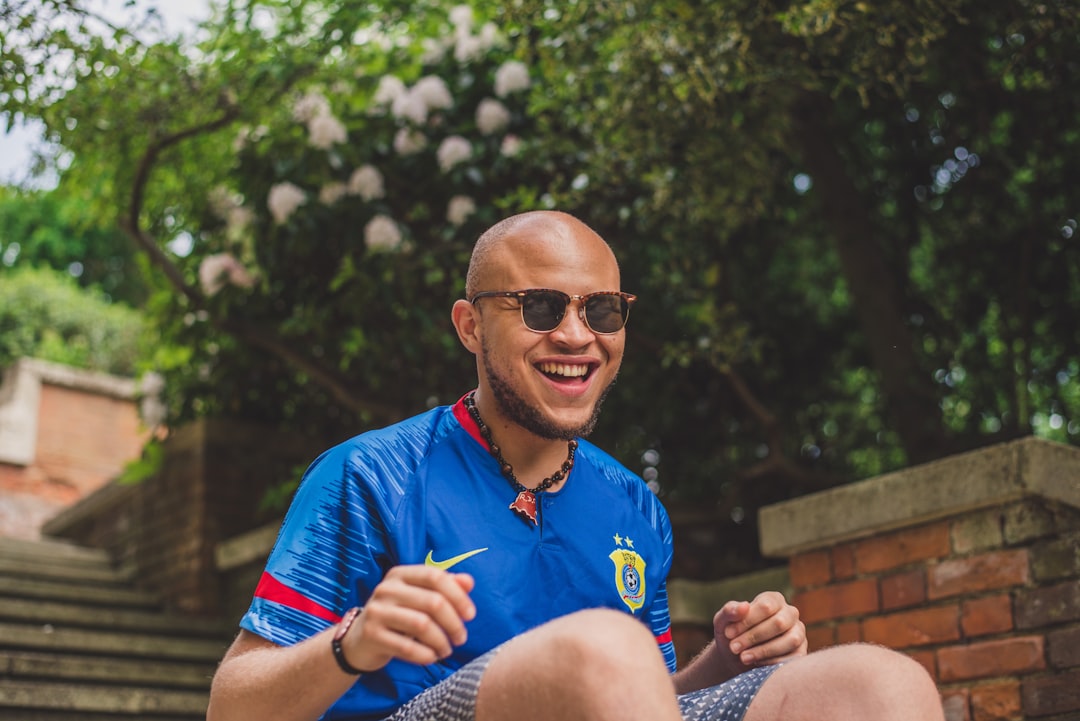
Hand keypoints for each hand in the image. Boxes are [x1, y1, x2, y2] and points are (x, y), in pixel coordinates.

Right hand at [342, 565, 475, 671]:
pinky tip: (432, 657)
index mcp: (400, 574)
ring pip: (422, 625)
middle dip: (454, 623)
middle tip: (461, 638)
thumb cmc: (397, 615)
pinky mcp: (371, 634)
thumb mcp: (419, 598)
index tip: (471, 615)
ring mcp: (377, 611)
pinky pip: (407, 647)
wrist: (359, 640)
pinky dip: (426, 655)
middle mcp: (387, 588)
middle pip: (433, 602)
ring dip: (441, 641)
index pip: (435, 576)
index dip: (458, 596)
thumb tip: (468, 582)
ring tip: (447, 650)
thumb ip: (445, 587)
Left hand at [713, 591, 806, 668]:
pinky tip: (756, 664)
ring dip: (764, 651)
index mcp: (773, 599)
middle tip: (734, 648)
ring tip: (743, 658)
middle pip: (778, 623)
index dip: (747, 621)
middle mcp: (790, 613)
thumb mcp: (723, 621)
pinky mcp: (800, 652)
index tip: (728, 633)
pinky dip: (773, 662)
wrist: (736, 657)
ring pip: (790, 640)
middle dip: (753, 637)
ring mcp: (798, 632)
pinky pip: (793, 658)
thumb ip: (729, 611)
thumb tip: (743, 606)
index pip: (766, 606)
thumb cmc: (731, 634)